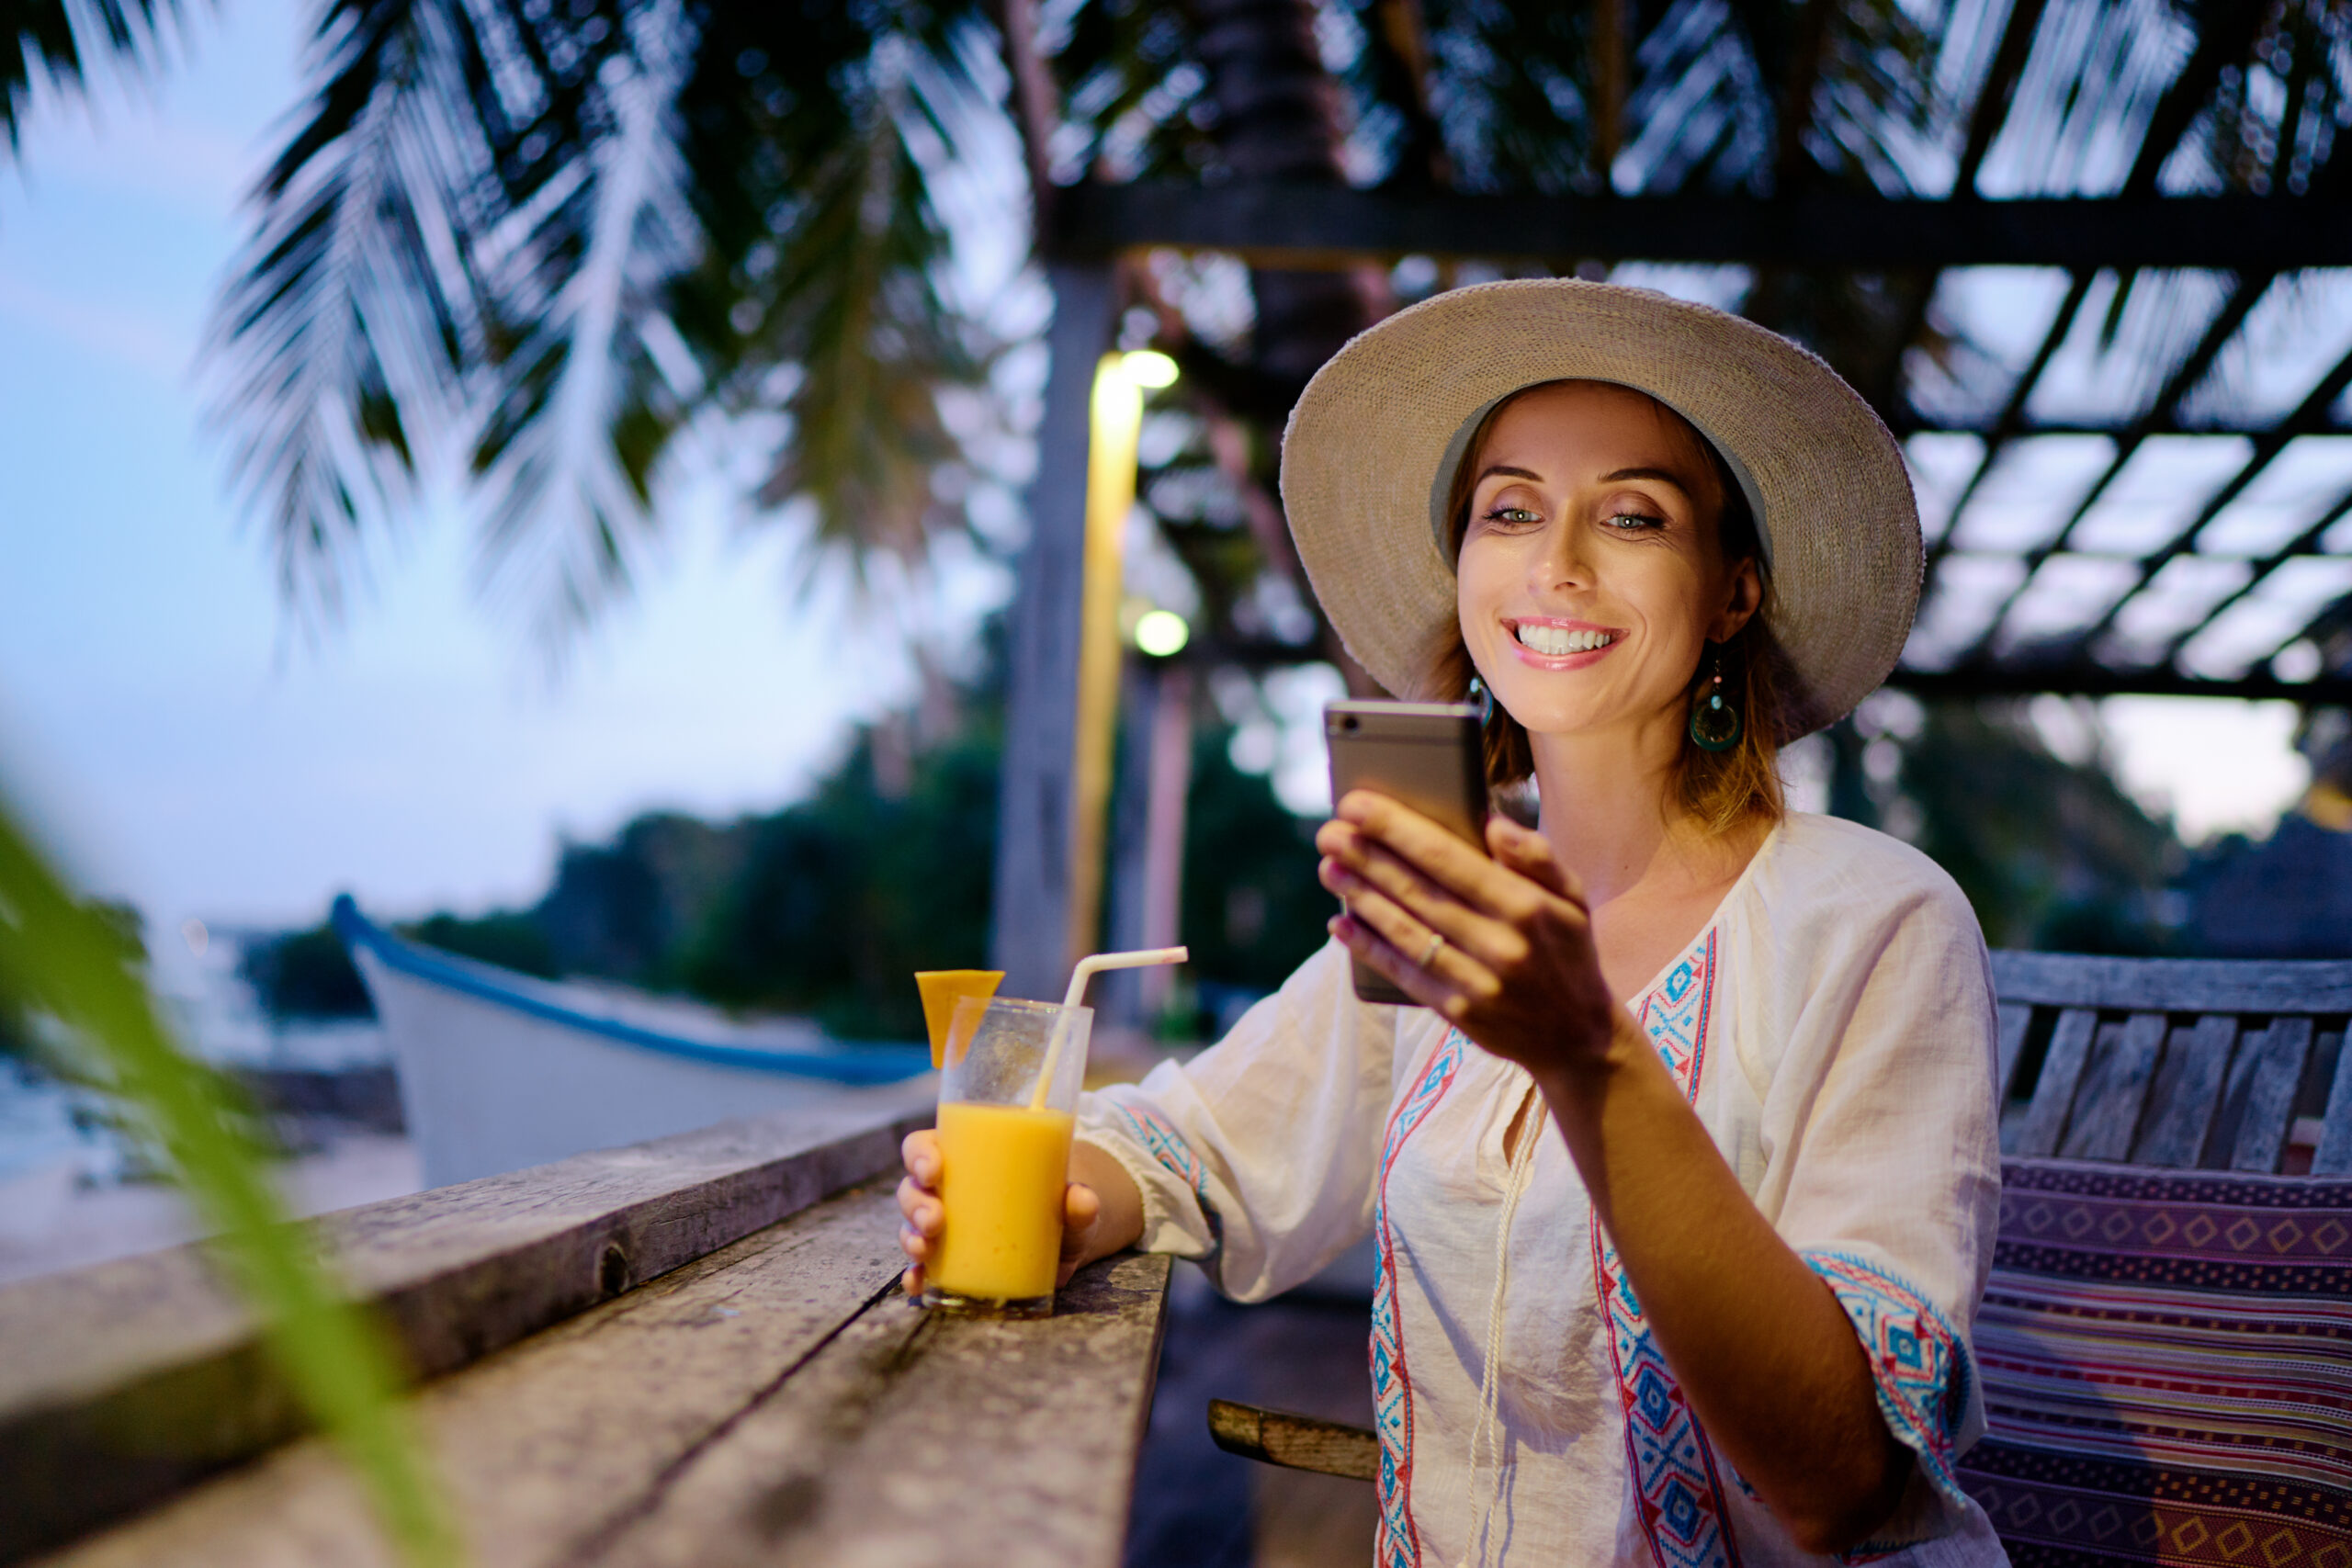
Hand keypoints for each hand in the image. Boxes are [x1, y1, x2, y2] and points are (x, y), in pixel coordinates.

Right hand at [896, 1129, 1105, 1294]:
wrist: (1064, 1241)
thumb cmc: (1060, 1205)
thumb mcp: (1071, 1201)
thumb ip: (1079, 1202)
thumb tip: (1082, 1199)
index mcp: (965, 1158)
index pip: (924, 1146)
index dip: (919, 1154)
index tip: (934, 1168)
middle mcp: (947, 1191)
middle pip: (913, 1188)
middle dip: (917, 1204)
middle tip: (935, 1219)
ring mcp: (945, 1229)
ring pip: (911, 1226)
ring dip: (912, 1238)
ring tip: (925, 1251)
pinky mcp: (950, 1263)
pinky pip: (922, 1268)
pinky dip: (915, 1276)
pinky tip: (917, 1283)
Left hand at [1316, 790, 1627, 1079]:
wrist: (1579, 1040)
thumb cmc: (1567, 953)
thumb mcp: (1572, 899)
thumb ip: (1537, 857)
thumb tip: (1492, 823)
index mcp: (1525, 906)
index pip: (1448, 858)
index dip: (1397, 829)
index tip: (1357, 804)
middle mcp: (1500, 944)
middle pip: (1417, 892)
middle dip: (1366, 857)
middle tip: (1328, 831)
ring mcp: (1477, 981)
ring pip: (1404, 931)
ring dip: (1360, 897)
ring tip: (1329, 868)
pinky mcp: (1458, 1013)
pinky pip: (1404, 973)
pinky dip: (1368, 948)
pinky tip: (1341, 924)